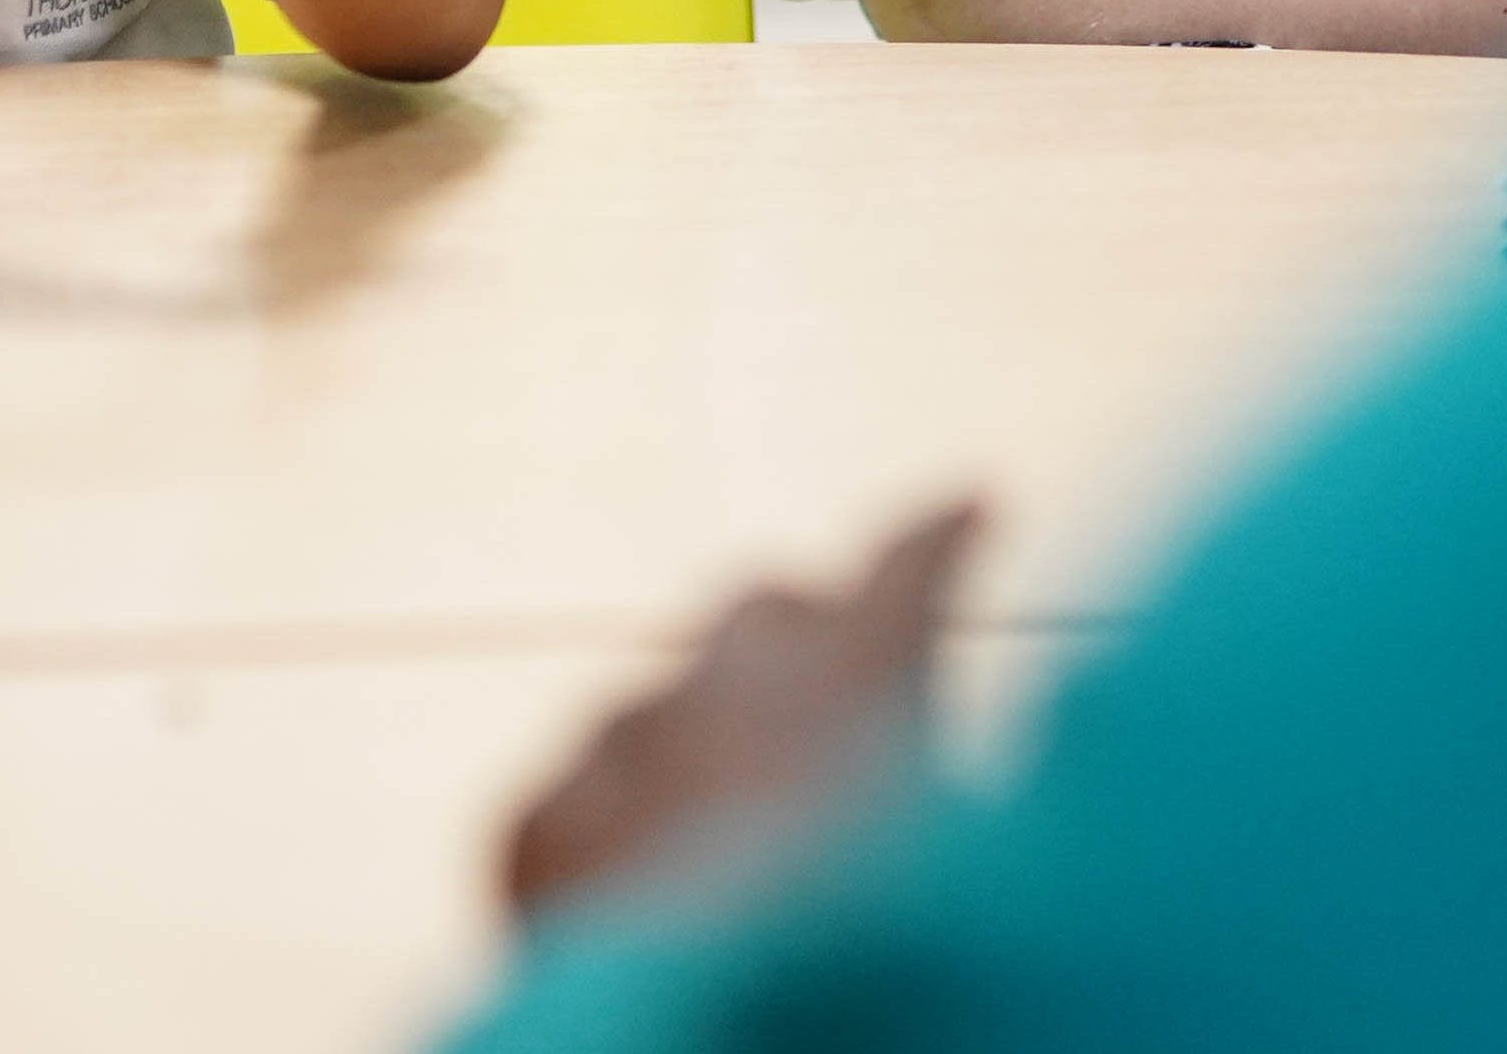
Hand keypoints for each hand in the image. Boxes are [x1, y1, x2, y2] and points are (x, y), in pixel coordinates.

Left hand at [502, 503, 984, 919]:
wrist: (705, 1029)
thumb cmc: (875, 954)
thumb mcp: (960, 854)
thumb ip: (931, 783)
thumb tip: (935, 778)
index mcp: (867, 674)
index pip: (916, 561)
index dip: (942, 536)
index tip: (968, 505)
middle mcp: (734, 676)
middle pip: (764, 613)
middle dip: (795, 652)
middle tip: (824, 730)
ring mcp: (619, 741)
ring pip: (657, 720)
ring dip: (695, 767)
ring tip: (732, 878)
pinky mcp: (538, 827)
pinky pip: (582, 805)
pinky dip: (616, 846)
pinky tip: (645, 927)